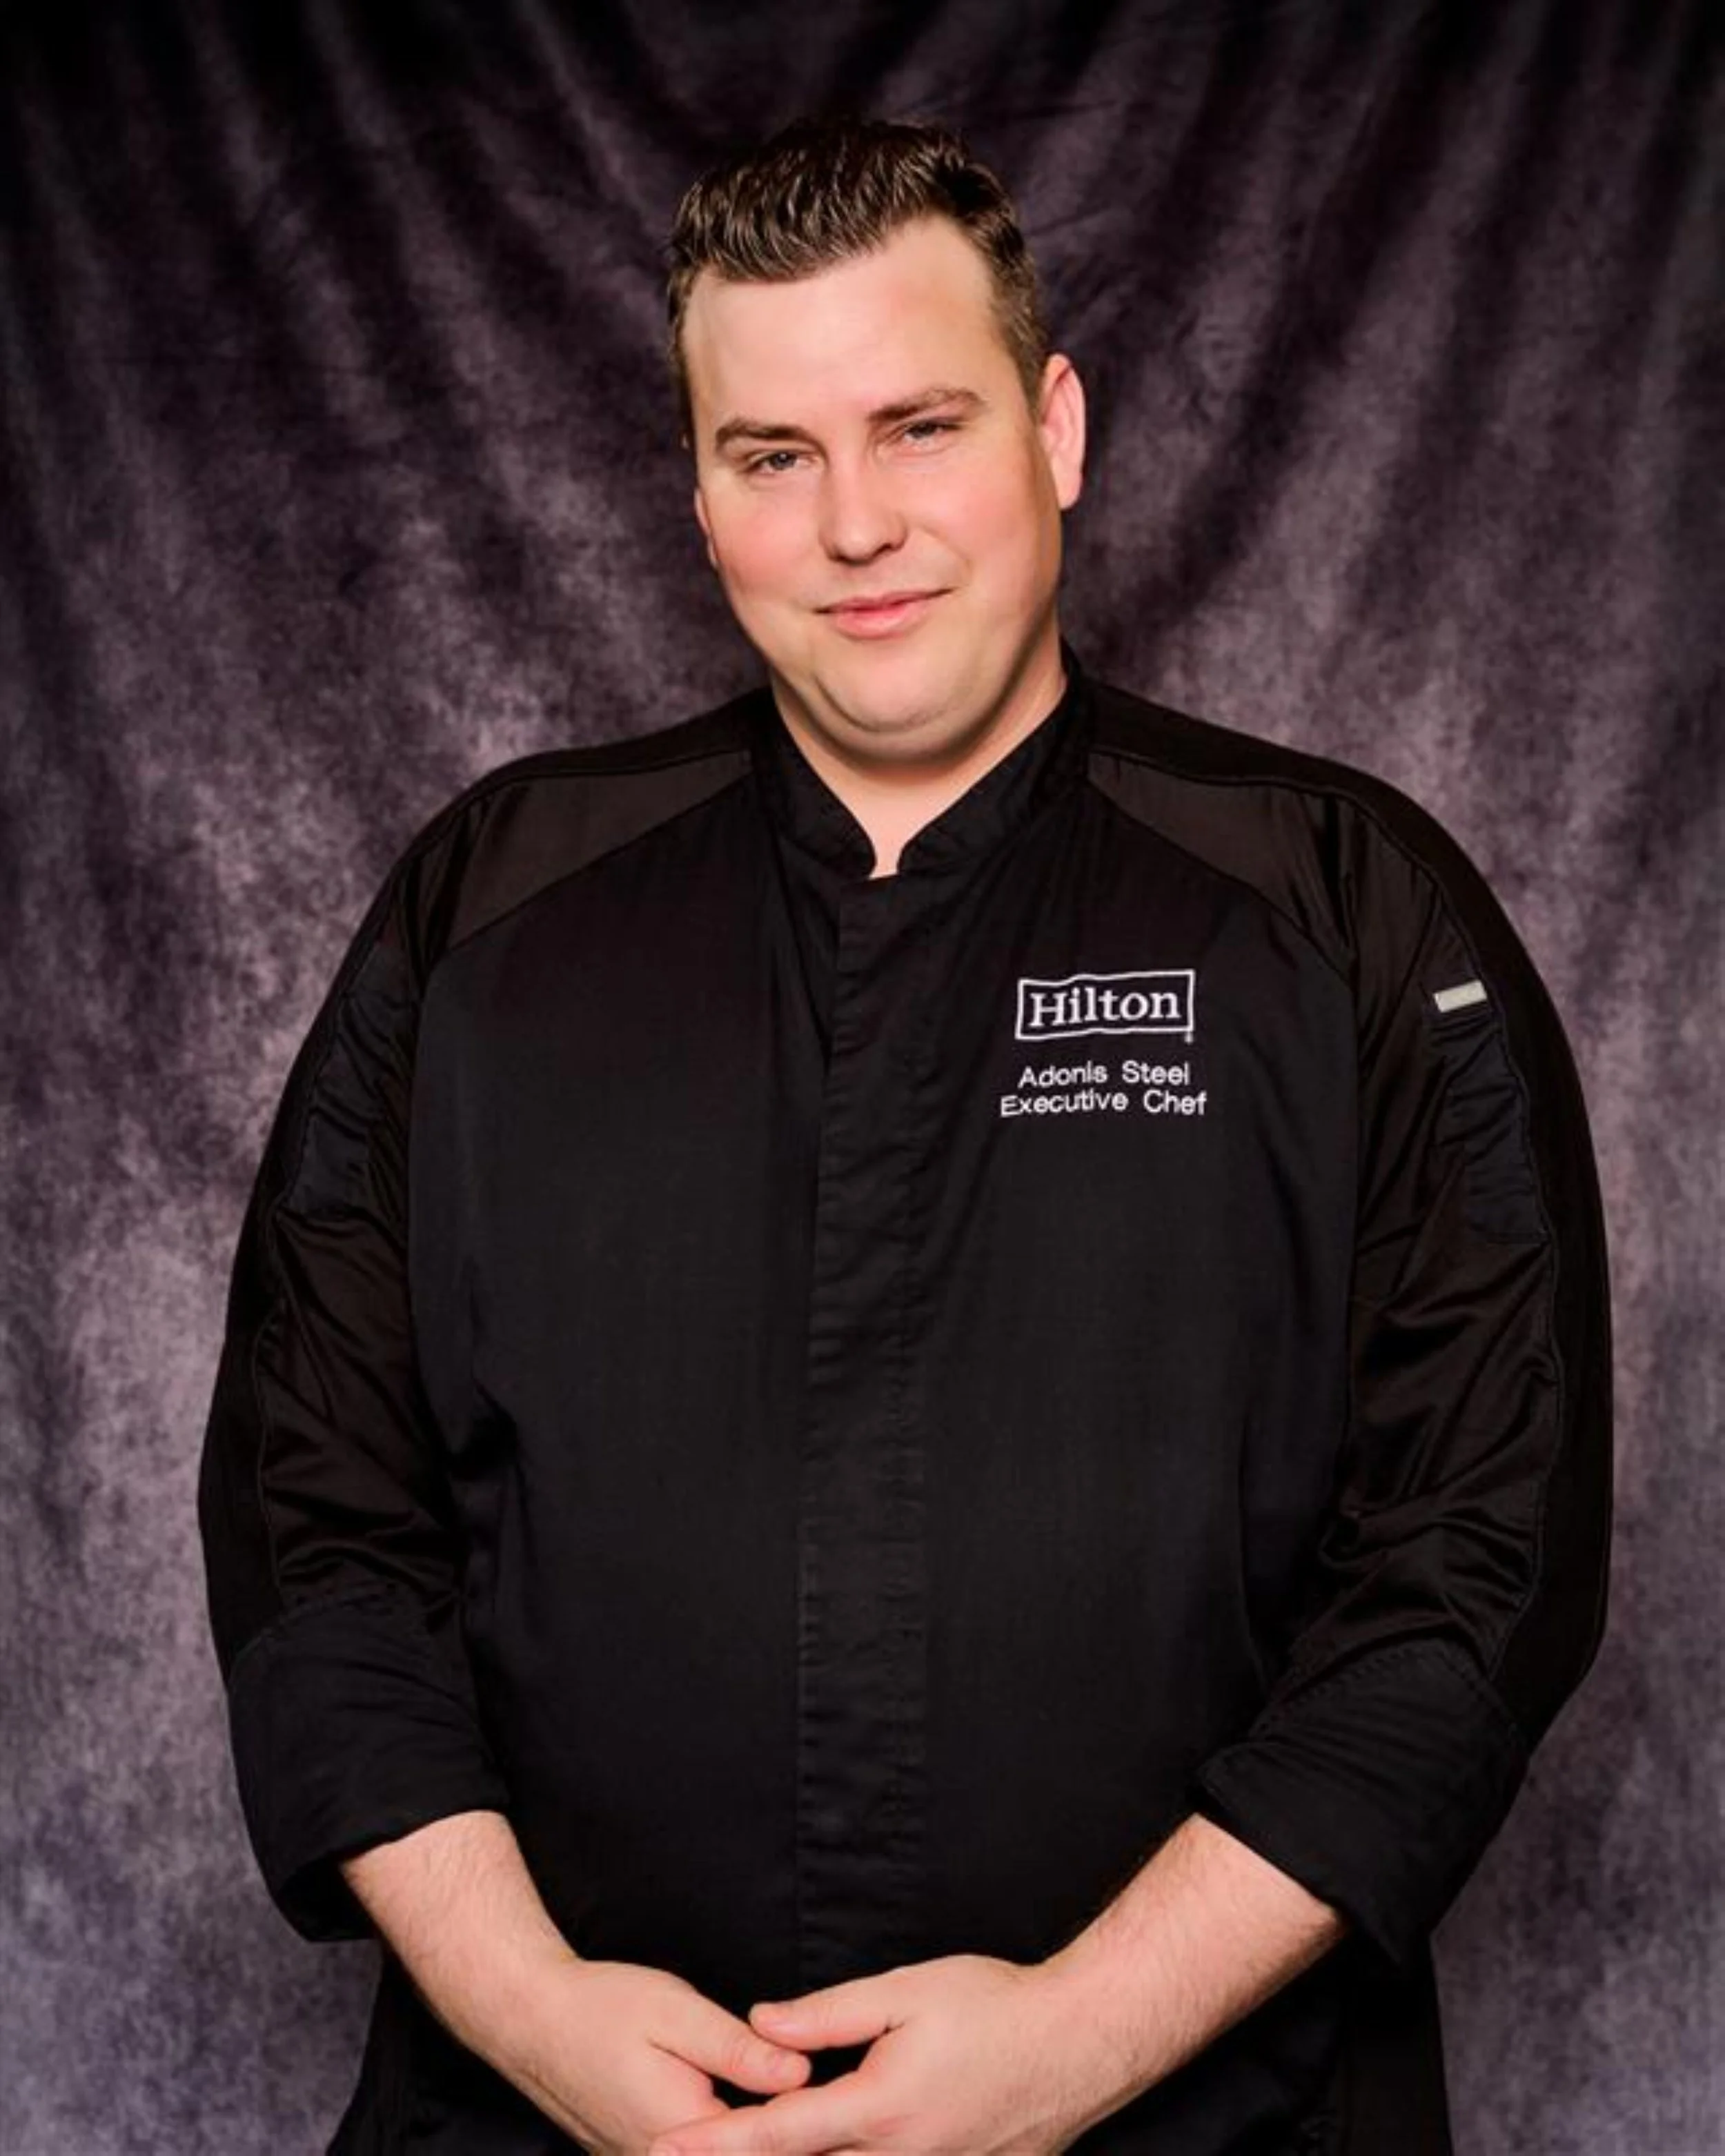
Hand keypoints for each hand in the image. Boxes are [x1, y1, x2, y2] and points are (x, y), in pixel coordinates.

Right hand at [490, 1957, 813, 2154]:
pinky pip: (689, 2153)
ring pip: (717, 2153)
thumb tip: (802, 2074)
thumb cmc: (601, 2006)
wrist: (530, 2019)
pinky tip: (740, 2109)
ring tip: (786, 2107)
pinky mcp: (635, 2155)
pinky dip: (718, 2137)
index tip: (838, 2106)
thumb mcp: (678, 2012)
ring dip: (747, 2135)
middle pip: (739, 2151)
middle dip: (775, 2133)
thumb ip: (739, 2050)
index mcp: (680, 2132)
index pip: (761, 2142)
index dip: (803, 2122)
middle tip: (807, 2094)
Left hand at [643, 1953, 1117, 2155]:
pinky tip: (837, 2146)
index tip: (665, 2151)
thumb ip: (828, 2015)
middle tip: (691, 2150)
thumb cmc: (995, 2007)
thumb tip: (761, 2026)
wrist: (1079, 2044)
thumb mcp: (904, 1993)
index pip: (776, 2139)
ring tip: (748, 2147)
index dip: (714, 2148)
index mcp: (879, 2111)